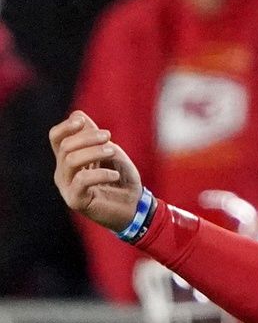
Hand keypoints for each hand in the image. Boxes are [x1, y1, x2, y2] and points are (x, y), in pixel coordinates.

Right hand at [50, 110, 142, 230]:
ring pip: (71, 160)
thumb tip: (78, 115)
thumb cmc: (123, 179)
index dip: (66, 126)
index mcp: (69, 159)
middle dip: (87, 137)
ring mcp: (67, 187)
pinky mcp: (75, 200)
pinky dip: (100, 173)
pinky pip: (82, 180)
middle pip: (65, 146)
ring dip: (94, 151)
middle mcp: (63, 172)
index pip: (56, 137)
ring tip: (113, 151)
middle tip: (108, 136)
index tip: (83, 121)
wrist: (135, 207)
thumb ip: (96, 137)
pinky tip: (114, 174)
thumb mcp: (112, 153)